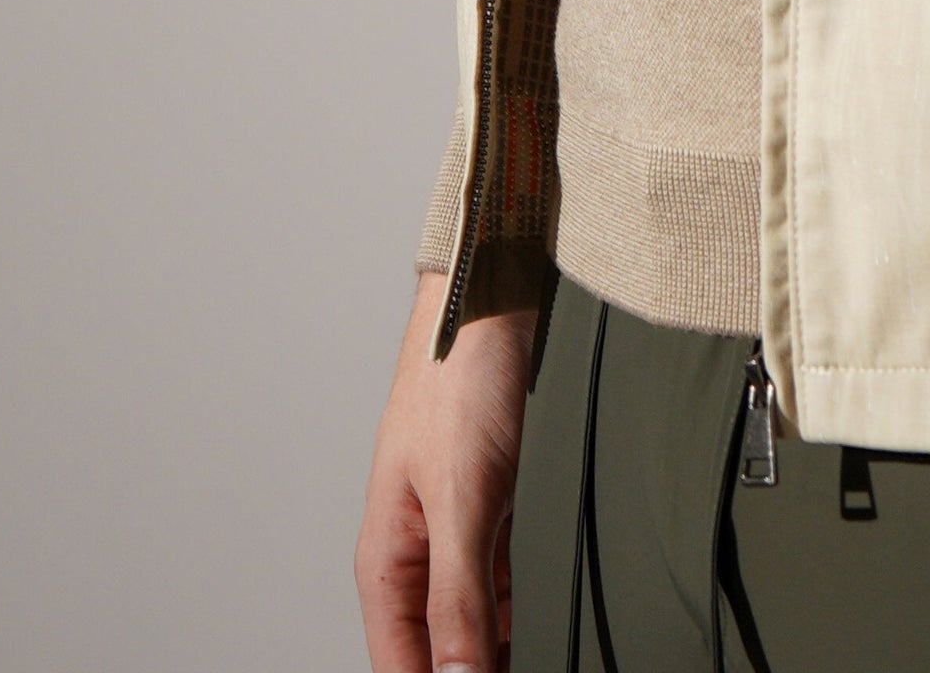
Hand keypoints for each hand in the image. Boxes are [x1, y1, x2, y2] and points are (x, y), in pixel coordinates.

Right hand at [355, 273, 534, 672]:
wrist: (495, 295)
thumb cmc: (460, 374)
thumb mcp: (464, 498)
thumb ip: (460, 597)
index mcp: (389, 558)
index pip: (401, 667)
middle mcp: (418, 550)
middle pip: (438, 650)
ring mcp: (458, 528)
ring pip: (477, 619)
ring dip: (500, 646)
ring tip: (535, 659)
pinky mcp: (495, 504)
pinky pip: (505, 578)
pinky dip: (521, 606)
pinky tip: (541, 622)